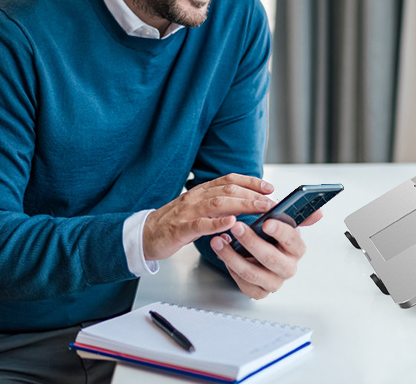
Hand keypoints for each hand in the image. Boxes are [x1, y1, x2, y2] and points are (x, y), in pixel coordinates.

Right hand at [143, 174, 273, 261]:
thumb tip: (244, 210)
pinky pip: (200, 225)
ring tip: (260, 209)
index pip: (229, 180)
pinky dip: (217, 224)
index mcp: (201, 192)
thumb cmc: (174, 224)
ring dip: (242, 205)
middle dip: (253, 194)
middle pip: (228, 190)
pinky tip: (232, 224)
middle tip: (272, 201)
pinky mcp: (179, 229)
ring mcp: (187, 212)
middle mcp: (195, 197)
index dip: (250, 181)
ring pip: (218, 204)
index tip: (269, 187)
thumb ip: (218, 208)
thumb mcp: (198, 211)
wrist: (144, 235)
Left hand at [210, 209, 323, 298]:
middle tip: (236, 227)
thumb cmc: (271, 238)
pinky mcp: (258, 292)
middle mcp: (287, 268)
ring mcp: (273, 282)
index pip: (292, 240)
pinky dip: (229, 267)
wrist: (259, 253)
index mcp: (296, 250)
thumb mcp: (283, 223)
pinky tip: (222, 253)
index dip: (279, 231)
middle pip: (270, 258)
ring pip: (252, 272)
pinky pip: (242, 283)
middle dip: (251, 241)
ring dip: (232, 255)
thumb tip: (318, 213)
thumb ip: (299, 216)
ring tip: (220, 241)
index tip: (266, 223)